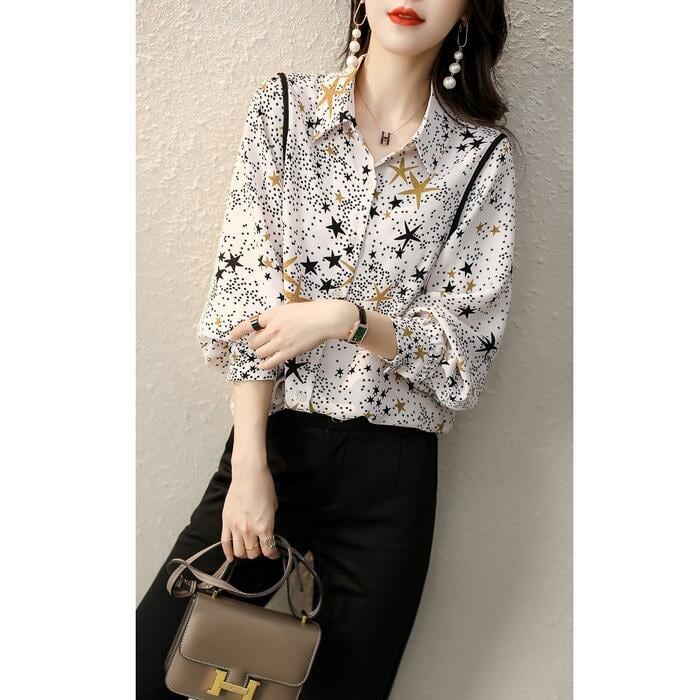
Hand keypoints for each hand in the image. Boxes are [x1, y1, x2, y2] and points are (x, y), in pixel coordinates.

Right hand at [221, 448, 280, 560]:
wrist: (249, 474)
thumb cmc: (263, 486)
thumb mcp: (274, 506)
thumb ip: (270, 522)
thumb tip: (267, 531)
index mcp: (265, 526)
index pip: (268, 550)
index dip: (272, 554)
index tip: (274, 553)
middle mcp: (250, 530)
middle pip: (253, 553)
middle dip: (258, 552)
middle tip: (260, 547)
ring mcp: (236, 527)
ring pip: (239, 551)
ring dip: (245, 553)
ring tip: (248, 549)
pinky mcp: (226, 522)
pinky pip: (225, 543)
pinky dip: (227, 553)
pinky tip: (231, 557)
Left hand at [230, 299, 357, 370]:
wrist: (324, 319)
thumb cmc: (309, 312)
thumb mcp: (287, 309)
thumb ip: (274, 317)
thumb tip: (263, 326)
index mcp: (272, 315)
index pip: (248, 324)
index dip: (238, 331)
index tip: (232, 336)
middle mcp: (273, 328)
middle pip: (253, 342)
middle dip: (255, 344)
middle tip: (261, 344)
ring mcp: (280, 341)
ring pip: (259, 353)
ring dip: (260, 353)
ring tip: (266, 352)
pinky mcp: (288, 352)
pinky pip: (269, 362)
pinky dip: (265, 364)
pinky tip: (266, 363)